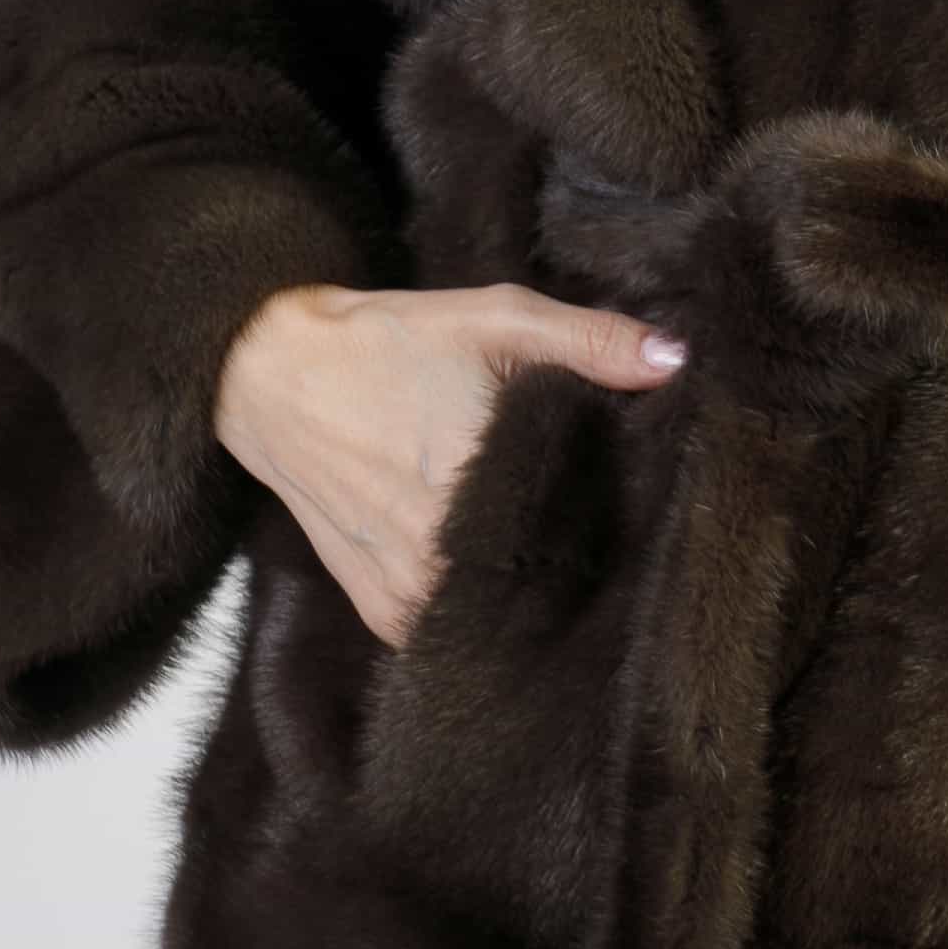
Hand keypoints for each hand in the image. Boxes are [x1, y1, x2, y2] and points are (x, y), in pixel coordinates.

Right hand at [213, 279, 690, 649]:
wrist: (271, 378)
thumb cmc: (389, 342)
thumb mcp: (496, 317)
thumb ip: (590, 341)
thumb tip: (676, 362)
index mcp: (486, 480)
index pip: (596, 525)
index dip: (625, 516)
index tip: (641, 499)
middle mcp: (448, 552)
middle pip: (556, 577)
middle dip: (584, 554)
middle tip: (599, 522)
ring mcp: (413, 592)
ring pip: (506, 614)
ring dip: (533, 590)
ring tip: (552, 550)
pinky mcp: (384, 614)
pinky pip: (455, 631)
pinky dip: (480, 609)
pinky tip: (497, 575)